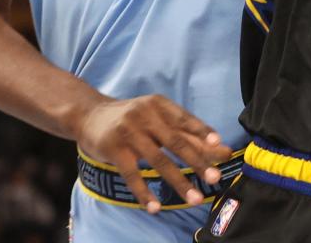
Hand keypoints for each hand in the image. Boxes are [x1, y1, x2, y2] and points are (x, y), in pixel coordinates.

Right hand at [75, 93, 232, 211]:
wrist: (90, 115)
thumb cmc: (132, 118)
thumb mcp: (155, 117)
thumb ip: (184, 131)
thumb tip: (218, 145)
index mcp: (159, 105)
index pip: (185, 120)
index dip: (203, 133)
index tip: (220, 147)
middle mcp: (146, 115)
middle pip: (176, 141)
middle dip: (198, 161)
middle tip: (215, 178)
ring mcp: (129, 132)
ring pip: (158, 160)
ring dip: (179, 181)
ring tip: (195, 198)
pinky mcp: (114, 149)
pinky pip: (132, 175)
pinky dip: (145, 192)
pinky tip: (156, 206)